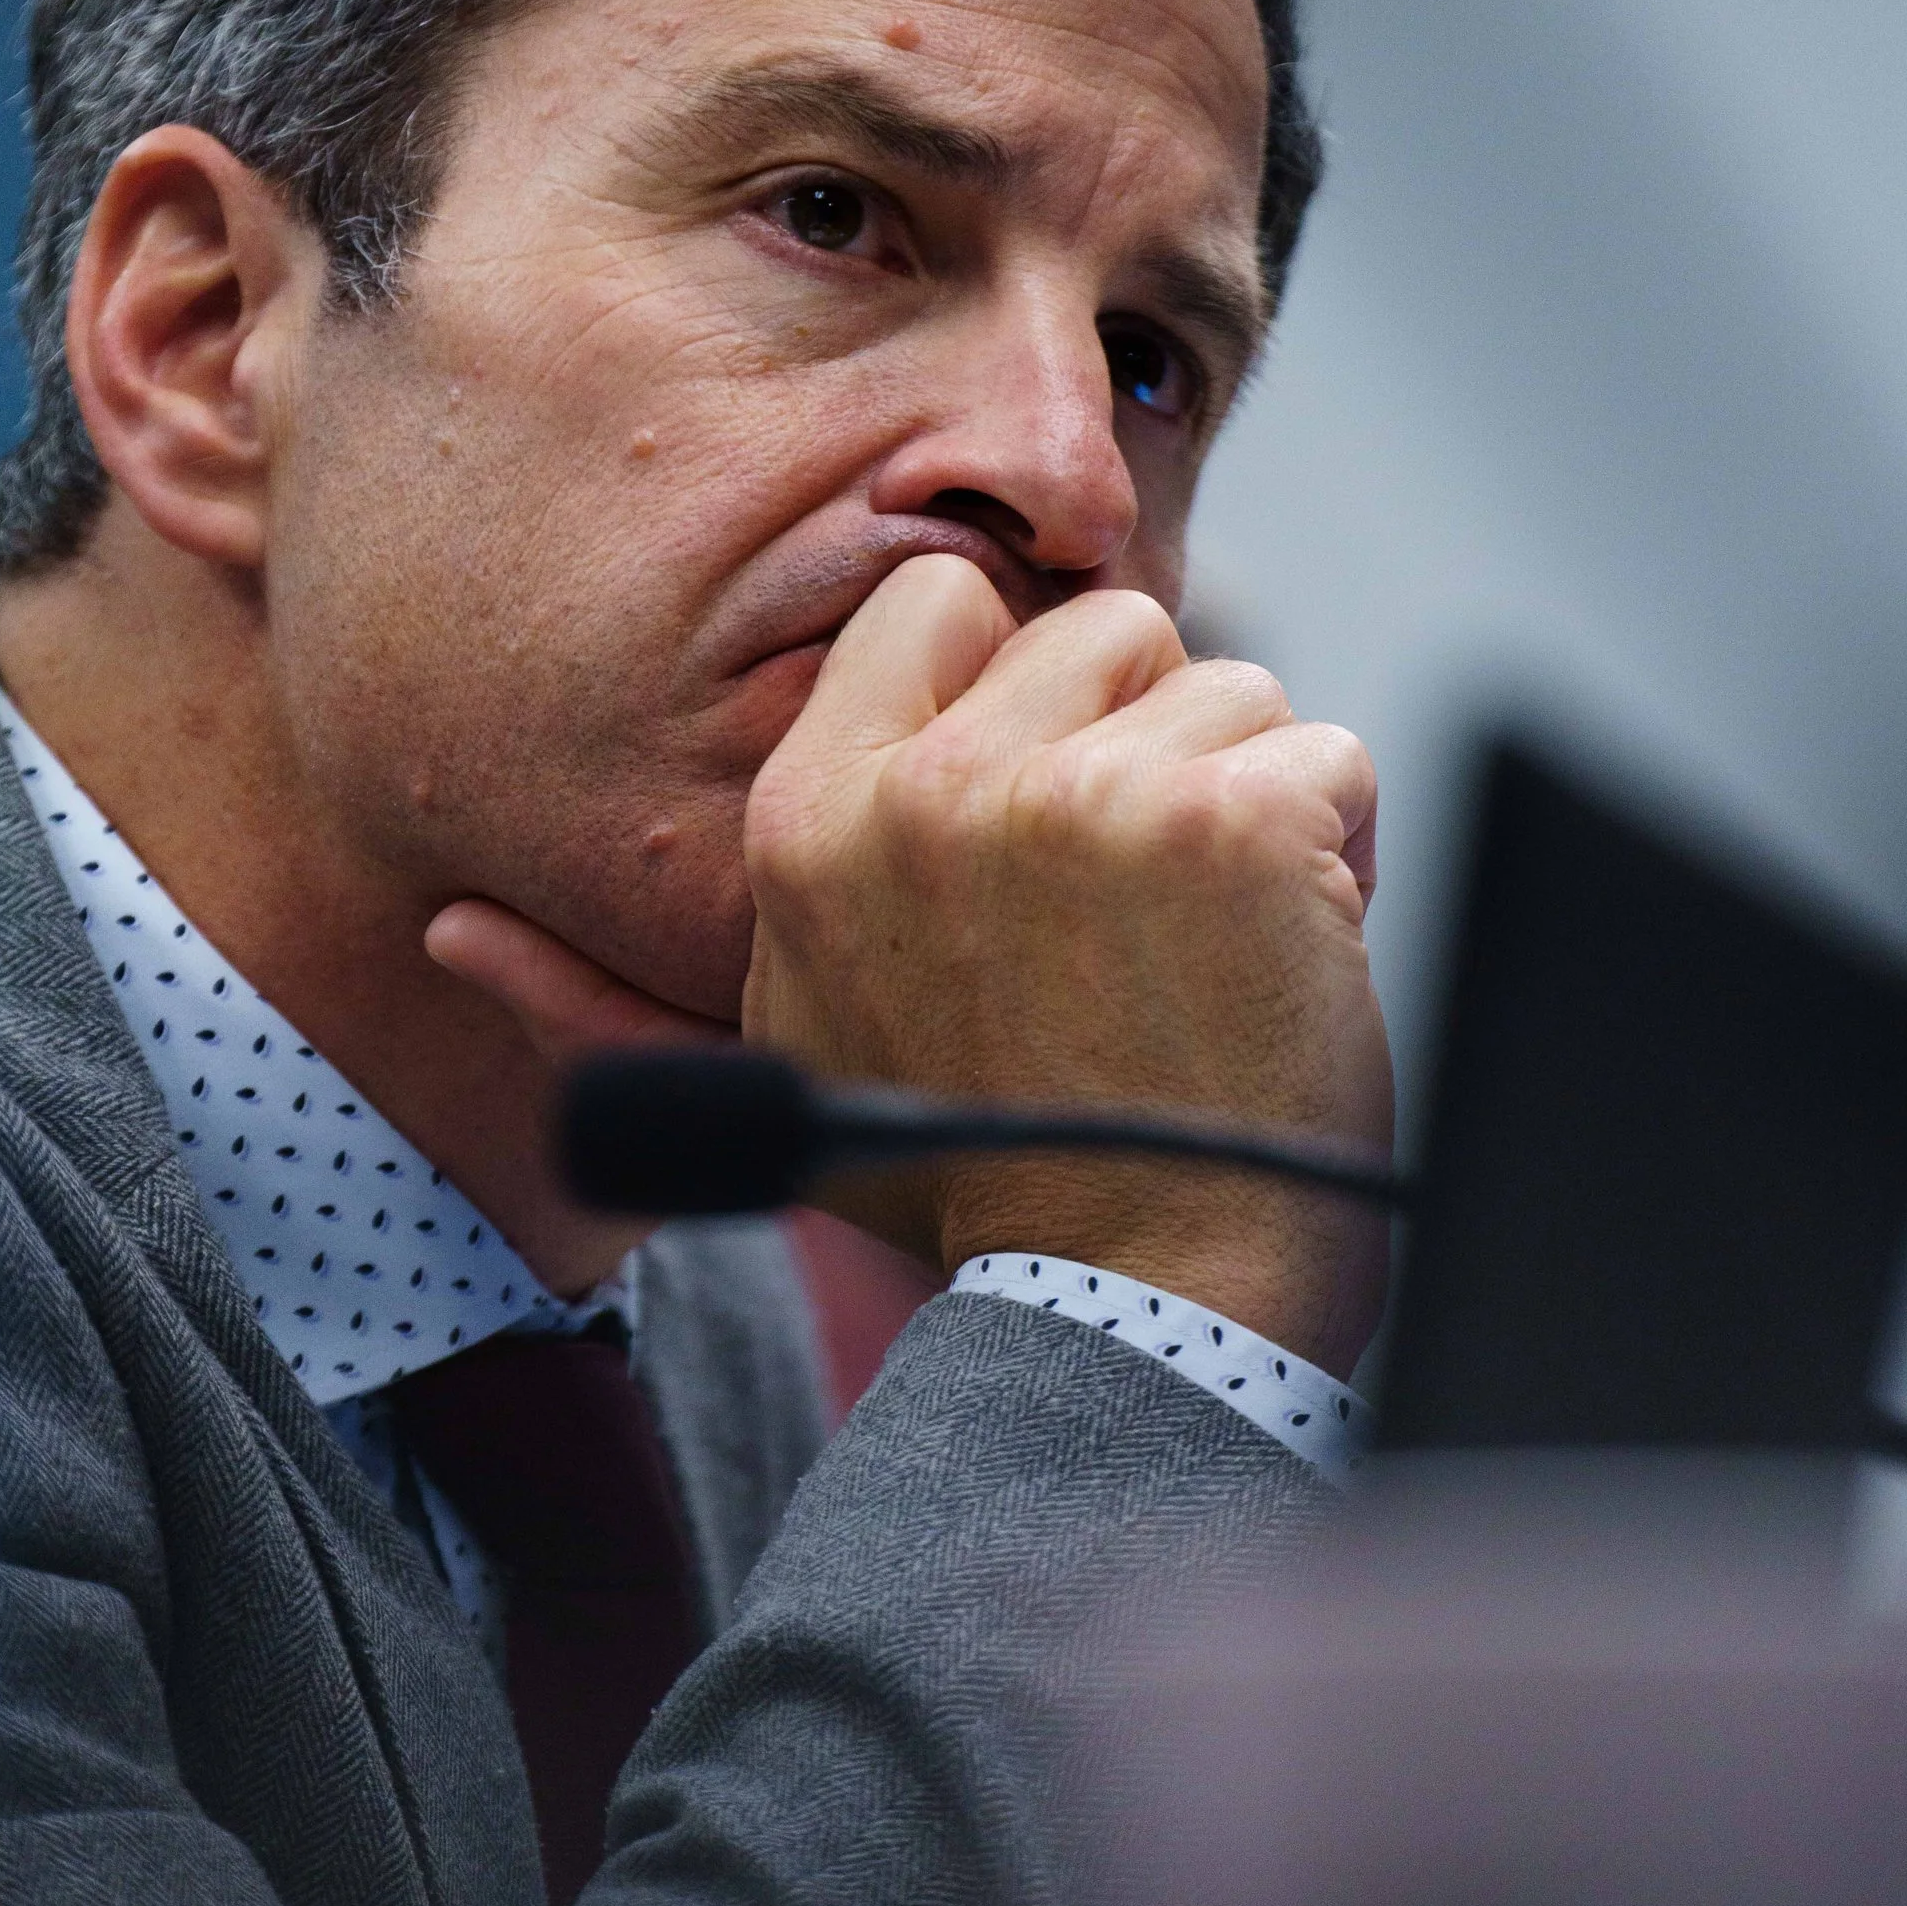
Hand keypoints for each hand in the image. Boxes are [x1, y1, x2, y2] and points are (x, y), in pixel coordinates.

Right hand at [739, 559, 1391, 1373]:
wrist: (1140, 1305)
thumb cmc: (989, 1191)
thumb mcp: (799, 1050)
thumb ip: (735, 928)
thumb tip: (569, 884)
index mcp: (813, 821)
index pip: (931, 600)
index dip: (1019, 669)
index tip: (1058, 762)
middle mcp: (939, 789)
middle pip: (1105, 629)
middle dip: (1153, 733)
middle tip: (1150, 889)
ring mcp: (1089, 799)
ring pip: (1231, 689)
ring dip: (1249, 799)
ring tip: (1216, 940)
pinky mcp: (1232, 825)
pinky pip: (1328, 760)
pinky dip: (1337, 854)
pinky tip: (1288, 955)